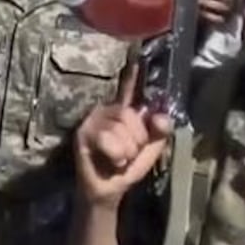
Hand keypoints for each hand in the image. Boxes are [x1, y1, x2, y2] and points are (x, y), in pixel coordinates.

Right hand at [73, 63, 171, 208]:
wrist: (108, 192)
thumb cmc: (126, 168)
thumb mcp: (150, 150)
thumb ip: (159, 132)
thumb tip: (162, 116)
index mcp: (123, 111)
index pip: (129, 88)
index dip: (132, 72)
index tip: (137, 53)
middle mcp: (107, 110)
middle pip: (131, 114)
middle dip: (138, 139)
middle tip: (130, 154)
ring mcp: (92, 121)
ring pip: (121, 129)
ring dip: (127, 151)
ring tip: (120, 159)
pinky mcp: (82, 134)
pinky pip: (107, 139)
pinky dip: (116, 155)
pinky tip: (112, 161)